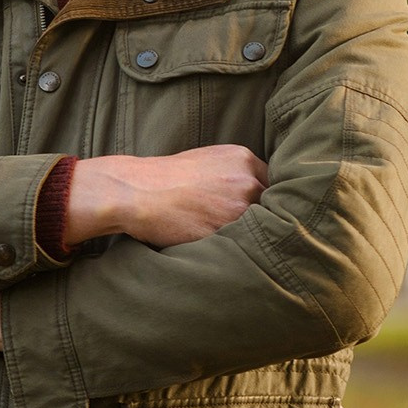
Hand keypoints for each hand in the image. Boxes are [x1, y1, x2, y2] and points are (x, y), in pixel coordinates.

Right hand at [66, 146, 268, 248]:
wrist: (134, 191)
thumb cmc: (163, 178)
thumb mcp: (205, 161)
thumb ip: (234, 173)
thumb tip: (256, 191)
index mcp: (243, 159)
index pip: (273, 183)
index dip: (265, 199)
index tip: (257, 210)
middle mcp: (247, 181)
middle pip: (272, 206)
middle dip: (259, 216)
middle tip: (246, 227)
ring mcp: (237, 207)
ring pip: (260, 227)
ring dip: (250, 235)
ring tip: (229, 238)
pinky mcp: (225, 232)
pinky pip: (241, 244)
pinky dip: (234, 247)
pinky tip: (220, 245)